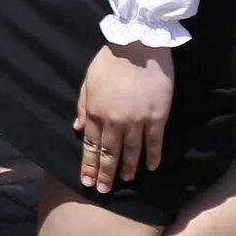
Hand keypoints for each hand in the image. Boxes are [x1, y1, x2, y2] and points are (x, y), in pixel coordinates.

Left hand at [73, 43, 174, 194]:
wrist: (137, 44)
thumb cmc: (110, 60)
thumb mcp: (88, 82)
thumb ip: (83, 107)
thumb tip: (77, 129)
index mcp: (95, 112)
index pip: (91, 146)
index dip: (90, 165)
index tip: (88, 182)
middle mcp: (114, 121)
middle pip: (109, 154)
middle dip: (105, 174)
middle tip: (104, 191)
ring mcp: (137, 121)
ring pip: (131, 152)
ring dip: (128, 169)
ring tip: (125, 181)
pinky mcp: (157, 117)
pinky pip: (154, 142)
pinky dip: (153, 157)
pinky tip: (151, 168)